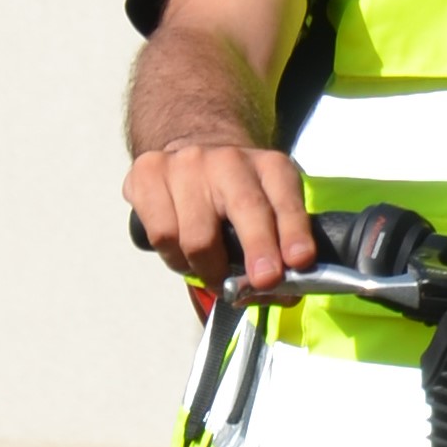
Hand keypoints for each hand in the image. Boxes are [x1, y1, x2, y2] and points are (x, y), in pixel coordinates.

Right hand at [124, 140, 316, 293]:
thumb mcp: (269, 210)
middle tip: (263, 282)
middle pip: (245, 208)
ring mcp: (186, 164)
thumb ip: (279, 249)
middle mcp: (230, 160)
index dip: (293, 232)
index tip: (299, 260)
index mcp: (270, 167)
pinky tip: (183, 254)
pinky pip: (162, 234)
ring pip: (197, 237)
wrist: (191, 152)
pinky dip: (175, 258)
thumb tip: (282, 294)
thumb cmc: (236, 194)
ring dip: (208, 270)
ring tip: (213, 273)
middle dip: (258, 249)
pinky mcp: (148, 172)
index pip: (286, 200)